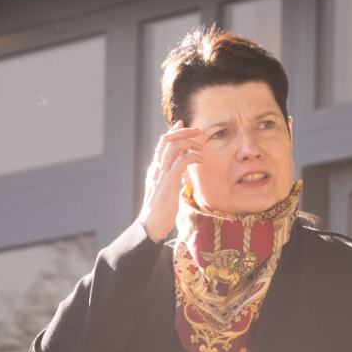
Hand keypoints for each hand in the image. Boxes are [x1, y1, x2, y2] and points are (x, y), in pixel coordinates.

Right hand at [139, 121, 199, 241]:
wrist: (150, 226)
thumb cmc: (160, 212)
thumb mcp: (165, 191)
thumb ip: (171, 179)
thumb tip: (182, 173)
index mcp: (154, 170)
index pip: (162, 144)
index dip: (173, 132)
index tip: (183, 125)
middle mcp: (156, 169)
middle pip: (166, 140)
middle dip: (182, 131)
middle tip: (196, 130)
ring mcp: (161, 175)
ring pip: (173, 147)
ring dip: (189, 142)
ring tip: (200, 146)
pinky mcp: (169, 182)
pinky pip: (181, 161)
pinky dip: (193, 157)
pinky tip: (200, 160)